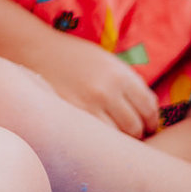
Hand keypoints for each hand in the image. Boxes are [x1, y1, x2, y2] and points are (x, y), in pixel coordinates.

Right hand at [36, 34, 159, 137]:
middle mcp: (107, 91)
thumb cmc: (75, 56)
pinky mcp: (72, 116)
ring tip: (115, 136)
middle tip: (133, 133)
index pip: (149, 107)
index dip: (153, 120)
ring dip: (120, 139)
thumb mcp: (108, 61)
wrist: (38, 51)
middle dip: (138, 132)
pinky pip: (97, 137)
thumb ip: (129, 83)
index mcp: (120, 74)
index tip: (149, 125)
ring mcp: (89, 106)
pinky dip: (102, 141)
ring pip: (118, 137)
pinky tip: (99, 137)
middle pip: (136, 126)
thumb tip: (148, 110)